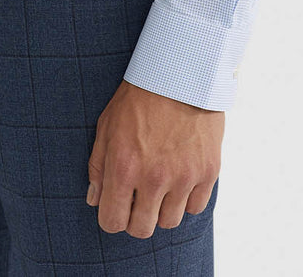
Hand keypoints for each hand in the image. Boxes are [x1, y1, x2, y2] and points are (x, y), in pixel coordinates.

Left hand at [86, 79, 222, 237]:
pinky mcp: (208, 171)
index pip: (112, 222)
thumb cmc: (139, 97)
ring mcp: (184, 177)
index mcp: (123, 167)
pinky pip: (195, 207)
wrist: (181, 72)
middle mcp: (154, 178)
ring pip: (170, 222)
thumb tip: (94, 200)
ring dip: (163, 208)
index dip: (111, 217)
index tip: (116, 206)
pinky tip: (181, 176)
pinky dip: (187, 198)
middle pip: (142, 229)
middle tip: (138, 198)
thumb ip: (98, 166)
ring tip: (161, 183)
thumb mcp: (107, 125)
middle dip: (136, 218)